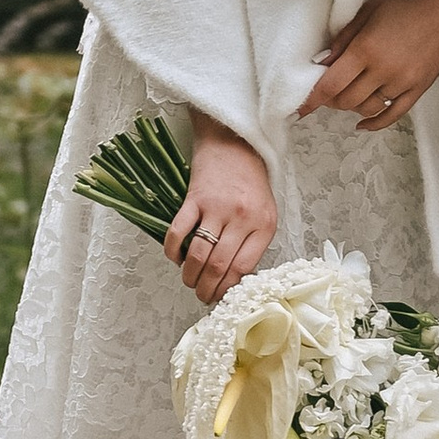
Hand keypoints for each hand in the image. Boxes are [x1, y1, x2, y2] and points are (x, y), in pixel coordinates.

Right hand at [166, 113, 277, 304]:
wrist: (235, 141)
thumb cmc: (251, 179)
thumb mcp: (265, 211)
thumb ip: (254, 241)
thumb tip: (236, 277)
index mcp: (264, 224)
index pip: (243, 268)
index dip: (228, 289)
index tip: (221, 298)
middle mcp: (242, 217)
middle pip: (219, 266)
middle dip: (207, 289)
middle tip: (201, 297)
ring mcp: (216, 208)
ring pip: (198, 255)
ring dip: (190, 275)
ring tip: (188, 281)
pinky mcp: (194, 198)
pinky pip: (178, 232)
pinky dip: (173, 251)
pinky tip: (175, 258)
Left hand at [298, 0, 438, 132]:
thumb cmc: (409, 0)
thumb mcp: (369, 10)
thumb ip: (343, 38)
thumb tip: (322, 62)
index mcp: (366, 49)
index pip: (330, 84)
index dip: (311, 99)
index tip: (299, 109)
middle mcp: (384, 70)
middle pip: (347, 100)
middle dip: (331, 99)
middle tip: (326, 91)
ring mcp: (403, 82)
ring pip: (368, 108)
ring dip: (352, 106)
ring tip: (347, 95)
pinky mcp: (419, 88)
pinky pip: (394, 114)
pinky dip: (375, 123)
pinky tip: (363, 124)